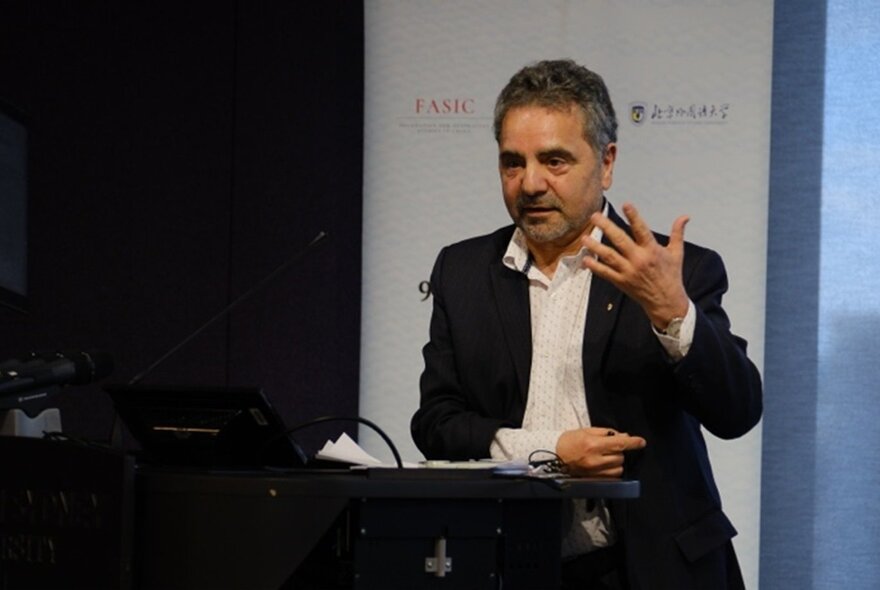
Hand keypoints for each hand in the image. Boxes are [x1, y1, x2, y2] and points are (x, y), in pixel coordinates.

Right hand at [556, 427, 646, 477]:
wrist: (553, 457)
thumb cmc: (569, 441)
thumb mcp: (586, 431)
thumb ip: (606, 433)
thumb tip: (624, 436)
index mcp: (593, 444)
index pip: (619, 444)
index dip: (633, 443)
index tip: (641, 442)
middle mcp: (595, 460)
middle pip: (620, 457)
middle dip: (619, 451)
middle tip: (610, 447)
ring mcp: (594, 472)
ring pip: (618, 469)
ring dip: (617, 462)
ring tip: (607, 457)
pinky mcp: (594, 480)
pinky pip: (612, 477)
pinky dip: (613, 471)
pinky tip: (606, 466)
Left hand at [582, 202, 689, 329]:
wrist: (666, 301)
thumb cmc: (671, 275)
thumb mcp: (676, 253)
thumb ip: (677, 233)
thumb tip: (685, 216)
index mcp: (652, 251)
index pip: (642, 230)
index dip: (634, 217)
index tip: (626, 205)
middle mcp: (639, 260)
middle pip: (620, 241)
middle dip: (606, 227)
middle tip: (594, 216)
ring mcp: (628, 272)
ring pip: (609, 256)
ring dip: (595, 246)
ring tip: (584, 237)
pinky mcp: (621, 282)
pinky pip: (605, 273)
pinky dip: (595, 266)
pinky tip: (585, 259)